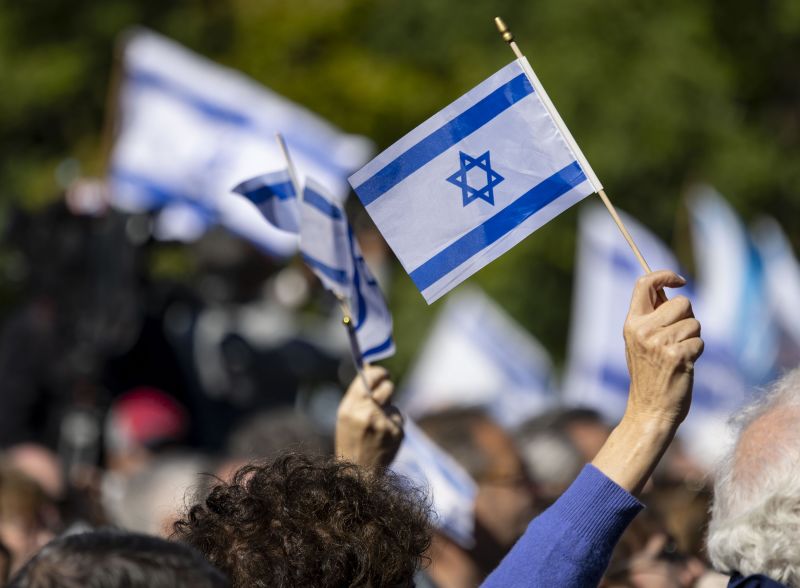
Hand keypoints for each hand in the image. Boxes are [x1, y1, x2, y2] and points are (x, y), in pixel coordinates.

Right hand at [335, 366, 403, 469]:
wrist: (358, 473)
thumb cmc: (350, 440)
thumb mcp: (345, 416)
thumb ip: (358, 394)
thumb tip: (370, 367)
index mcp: (349, 409)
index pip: (368, 379)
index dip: (378, 372)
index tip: (382, 373)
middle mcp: (366, 414)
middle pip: (387, 388)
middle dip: (387, 388)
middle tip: (385, 391)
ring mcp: (383, 424)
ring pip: (394, 405)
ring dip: (389, 411)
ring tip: (377, 426)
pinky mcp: (397, 433)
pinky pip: (399, 418)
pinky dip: (393, 424)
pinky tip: (384, 436)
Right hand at [592, 270, 703, 494]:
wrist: (649, 410)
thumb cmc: (649, 376)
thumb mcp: (640, 343)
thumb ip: (651, 318)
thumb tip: (667, 291)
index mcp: (631, 323)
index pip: (644, 284)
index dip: (664, 275)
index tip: (679, 280)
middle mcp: (642, 330)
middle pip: (682, 303)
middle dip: (687, 318)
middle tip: (676, 339)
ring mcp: (659, 342)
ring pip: (694, 323)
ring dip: (692, 338)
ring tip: (677, 356)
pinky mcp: (677, 355)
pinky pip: (699, 341)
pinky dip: (697, 353)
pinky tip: (683, 367)